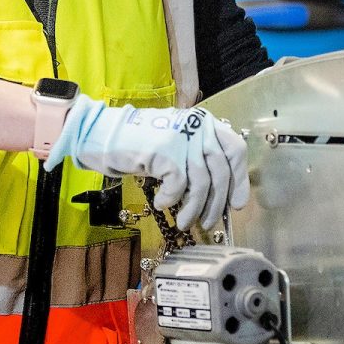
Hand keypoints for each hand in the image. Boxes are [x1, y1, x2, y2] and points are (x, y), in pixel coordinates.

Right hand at [45, 97, 248, 231]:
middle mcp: (197, 125)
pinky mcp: (166, 151)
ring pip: (201, 183)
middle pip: (220, 171)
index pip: (235, 150)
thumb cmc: (140, 143)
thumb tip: (220, 195)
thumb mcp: (177, 143)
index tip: (236, 204)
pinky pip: (179, 186)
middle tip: (208, 221)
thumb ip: (199, 159)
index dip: (239, 179)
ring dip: (194, 209)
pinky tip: (162, 202)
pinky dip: (171, 200)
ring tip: (185, 221)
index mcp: (204, 122)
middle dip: (217, 203)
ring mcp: (182, 136)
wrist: (104, 135)